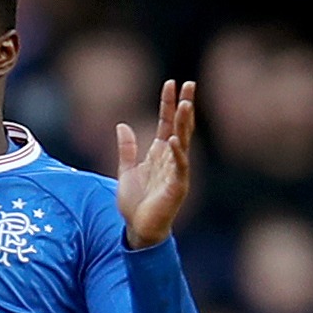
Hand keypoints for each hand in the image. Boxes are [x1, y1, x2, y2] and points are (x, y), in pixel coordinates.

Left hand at [116, 80, 195, 249]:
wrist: (138, 230)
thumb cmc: (135, 204)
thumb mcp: (126, 171)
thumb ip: (127, 149)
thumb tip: (122, 125)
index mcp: (160, 154)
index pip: (167, 123)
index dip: (168, 103)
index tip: (171, 83)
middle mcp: (172, 159)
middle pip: (180, 127)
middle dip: (185, 105)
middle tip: (190, 84)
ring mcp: (177, 172)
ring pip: (184, 142)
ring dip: (185, 123)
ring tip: (187, 103)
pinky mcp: (177, 187)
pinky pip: (179, 167)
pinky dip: (178, 154)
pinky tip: (175, 139)